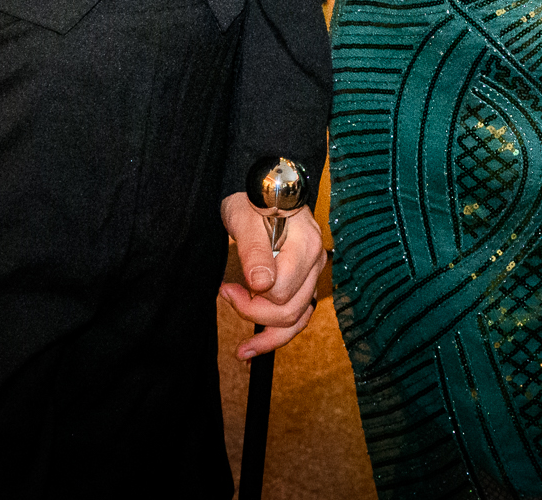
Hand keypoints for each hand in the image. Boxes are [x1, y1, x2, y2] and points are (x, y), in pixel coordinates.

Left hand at [219, 190, 325, 360]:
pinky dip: (278, 334)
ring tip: (243, 352)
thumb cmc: (252, 199)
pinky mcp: (304, 282)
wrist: (262, 189)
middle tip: (227, 297)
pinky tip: (256, 348)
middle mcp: (316, 261)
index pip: (282, 292)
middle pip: (292, 310)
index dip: (251, 299)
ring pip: (298, 320)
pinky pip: (297, 316)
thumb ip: (255, 250)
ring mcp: (312, 273)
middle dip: (255, 314)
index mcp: (306, 245)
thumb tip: (260, 285)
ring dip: (268, 336)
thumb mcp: (246, 218)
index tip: (226, 287)